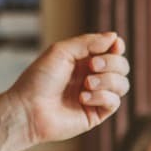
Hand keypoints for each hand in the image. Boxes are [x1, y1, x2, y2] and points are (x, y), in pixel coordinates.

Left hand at [3, 33, 129, 147]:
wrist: (28, 109)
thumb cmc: (39, 79)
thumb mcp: (62, 51)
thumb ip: (89, 42)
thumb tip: (115, 37)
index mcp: (84, 60)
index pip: (113, 50)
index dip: (117, 47)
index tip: (114, 46)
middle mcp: (92, 77)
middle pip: (122, 66)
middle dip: (112, 63)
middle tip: (92, 66)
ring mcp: (96, 96)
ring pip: (122, 84)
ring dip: (107, 80)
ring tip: (86, 84)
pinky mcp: (96, 114)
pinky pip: (114, 102)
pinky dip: (102, 97)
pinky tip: (82, 99)